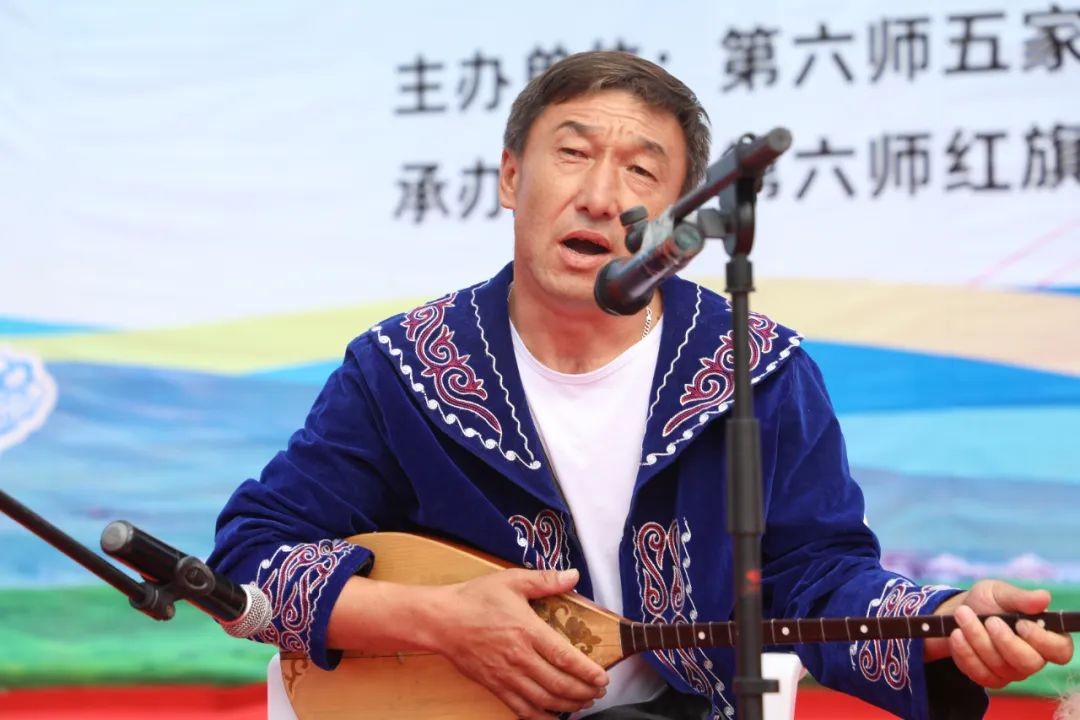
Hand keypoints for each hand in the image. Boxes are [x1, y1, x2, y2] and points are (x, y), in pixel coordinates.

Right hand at [425, 567, 608, 718]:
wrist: (442, 620)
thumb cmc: (475, 599)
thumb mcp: (511, 581)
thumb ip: (544, 581)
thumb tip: (573, 576)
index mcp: (527, 630)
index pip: (564, 657)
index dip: (587, 671)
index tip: (602, 677)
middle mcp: (519, 657)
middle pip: (558, 684)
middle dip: (584, 692)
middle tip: (598, 692)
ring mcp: (506, 675)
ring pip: (543, 700)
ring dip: (568, 705)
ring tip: (583, 703)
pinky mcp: (495, 686)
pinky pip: (521, 709)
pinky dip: (541, 717)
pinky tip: (553, 717)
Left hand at [925, 580, 1073, 687]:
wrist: (958, 613)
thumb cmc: (987, 602)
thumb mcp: (1000, 592)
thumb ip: (1021, 598)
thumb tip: (1044, 598)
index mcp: (1045, 636)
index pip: (1060, 651)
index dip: (1042, 640)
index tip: (1020, 623)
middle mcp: (1033, 658)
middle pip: (1029, 663)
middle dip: (1004, 640)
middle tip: (989, 619)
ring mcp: (1012, 672)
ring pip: (1000, 666)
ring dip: (977, 639)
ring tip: (962, 615)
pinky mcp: (990, 679)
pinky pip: (980, 674)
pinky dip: (965, 652)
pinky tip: (956, 634)